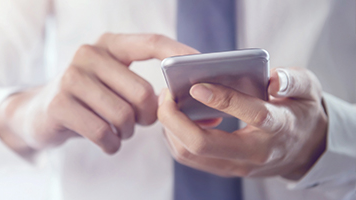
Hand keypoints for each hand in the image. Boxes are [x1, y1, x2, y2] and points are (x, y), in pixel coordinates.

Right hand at [0, 33, 197, 156]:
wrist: (39, 114)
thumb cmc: (88, 100)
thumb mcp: (112, 83)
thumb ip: (142, 85)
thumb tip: (190, 101)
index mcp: (108, 44)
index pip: (150, 42)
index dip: (177, 54)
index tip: (199, 66)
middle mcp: (88, 54)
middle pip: (142, 92)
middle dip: (148, 117)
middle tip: (140, 123)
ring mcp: (71, 77)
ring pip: (123, 115)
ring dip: (127, 133)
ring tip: (119, 131)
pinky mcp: (59, 104)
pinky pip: (102, 132)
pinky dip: (111, 144)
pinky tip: (107, 142)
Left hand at [158, 67, 327, 179]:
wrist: (305, 149)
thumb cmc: (300, 111)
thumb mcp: (307, 89)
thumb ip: (293, 81)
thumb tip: (273, 79)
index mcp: (280, 127)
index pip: (252, 115)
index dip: (223, 100)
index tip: (197, 85)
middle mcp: (255, 152)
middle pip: (203, 145)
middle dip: (175, 119)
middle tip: (166, 93)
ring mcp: (236, 165)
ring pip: (189, 154)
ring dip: (170, 127)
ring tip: (168, 101)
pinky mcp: (223, 168)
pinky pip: (189, 156)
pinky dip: (175, 135)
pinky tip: (176, 115)